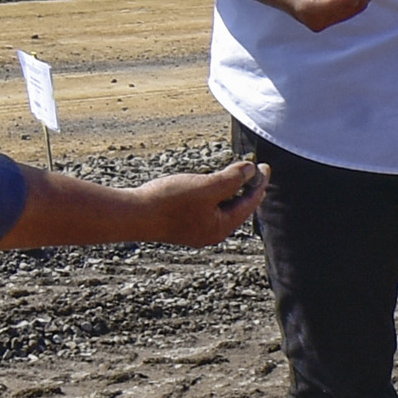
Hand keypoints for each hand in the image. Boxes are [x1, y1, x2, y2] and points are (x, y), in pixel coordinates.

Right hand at [0, 156, 262, 251]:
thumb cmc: (169, 200)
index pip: (249, 202)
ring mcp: (195, 230)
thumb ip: (231, 178)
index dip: (259, 182)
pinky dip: (214, 195)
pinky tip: (210, 186)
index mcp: (221, 226)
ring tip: (237, 177)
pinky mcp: (181, 224)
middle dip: (247, 188)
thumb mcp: (205, 186)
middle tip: (256, 171)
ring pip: (221, 208)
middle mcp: (211, 232)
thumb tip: (251, 170)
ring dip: (230, 191)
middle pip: (237, 207)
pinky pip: (206, 209)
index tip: (264, 165)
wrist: (133, 215)